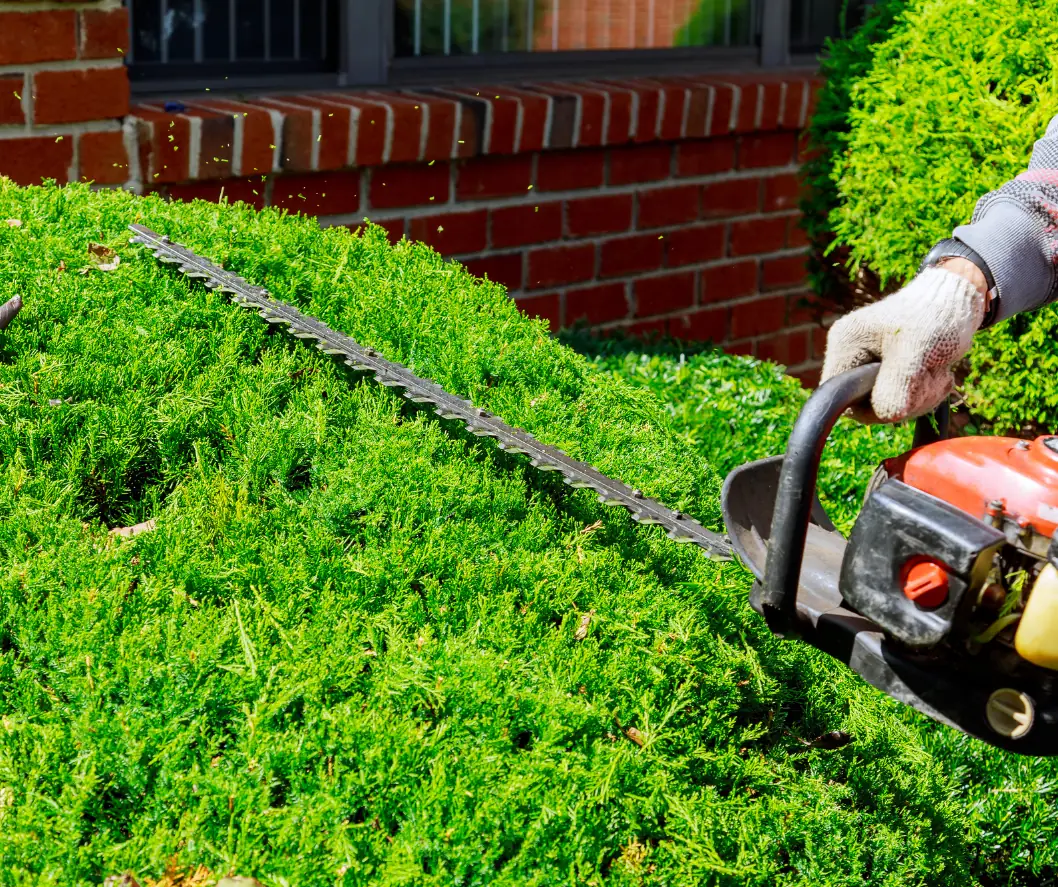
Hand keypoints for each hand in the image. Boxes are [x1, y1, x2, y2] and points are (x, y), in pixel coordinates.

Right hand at [820, 266, 985, 422]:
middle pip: (863, 404)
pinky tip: (937, 374)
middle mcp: (851, 353)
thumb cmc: (936, 317)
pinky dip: (922, 393)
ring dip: (919, 397)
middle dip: (903, 400)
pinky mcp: (887, 368)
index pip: (838, 396)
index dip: (870, 405)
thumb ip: (897, 385)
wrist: (959, 299)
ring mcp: (869, 361)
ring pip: (884, 404)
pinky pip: (898, 397)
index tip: (904, 392)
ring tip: (938, 372)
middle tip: (931, 378)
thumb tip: (887, 416)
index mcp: (846, 344)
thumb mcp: (917, 351)